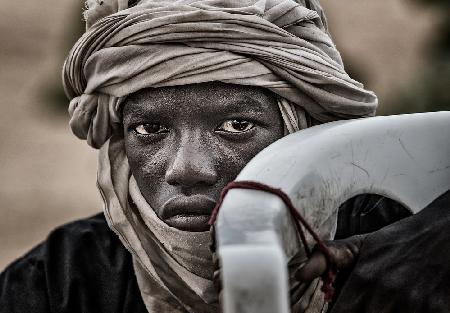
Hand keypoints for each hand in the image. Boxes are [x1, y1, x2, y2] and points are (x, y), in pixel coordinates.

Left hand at [297, 191, 449, 312]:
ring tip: (388, 302)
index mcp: (365, 279)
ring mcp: (415, 304)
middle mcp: (388, 294)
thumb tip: (299, 273)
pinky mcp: (439, 310)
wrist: (443, 233)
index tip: (340, 310)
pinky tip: (407, 305)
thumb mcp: (361, 244)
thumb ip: (328, 258)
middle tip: (365, 304)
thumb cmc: (399, 241)